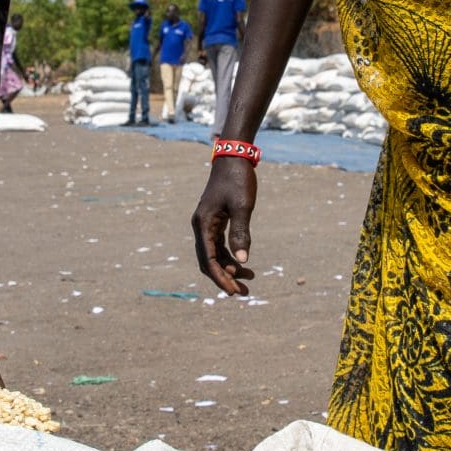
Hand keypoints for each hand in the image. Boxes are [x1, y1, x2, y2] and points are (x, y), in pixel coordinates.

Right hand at [192, 159, 257, 295]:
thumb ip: (241, 233)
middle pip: (209, 261)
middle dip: (225, 278)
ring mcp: (207, 224)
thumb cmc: (238, 180)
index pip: (209, 259)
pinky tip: (244, 264)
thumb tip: (242, 261)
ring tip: (248, 280)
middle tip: (242, 292)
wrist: (234, 157)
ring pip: (215, 255)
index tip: (233, 291)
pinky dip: (230, 256)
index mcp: (203, 224)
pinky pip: (219, 245)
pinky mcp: (216, 221)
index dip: (220, 278)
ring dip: (229, 269)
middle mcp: (201, 226)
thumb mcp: (243, 206)